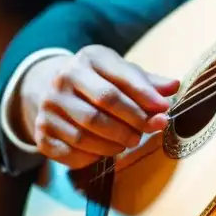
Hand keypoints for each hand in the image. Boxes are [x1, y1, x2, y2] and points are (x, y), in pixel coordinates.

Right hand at [15, 45, 180, 168]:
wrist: (54, 88)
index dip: (145, 97)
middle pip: (102, 107)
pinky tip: (108, 150)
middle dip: (132, 121)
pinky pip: (70, 152)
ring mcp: (48, 107)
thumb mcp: (122, 72)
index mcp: (88, 59)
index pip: (119, 81)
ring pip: (86, 133)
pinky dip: (93, 156)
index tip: (165, 109)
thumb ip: (148, 82)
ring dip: (114, 143)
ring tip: (130, 141)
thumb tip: (174, 86)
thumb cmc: (100, 81)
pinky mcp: (41, 133)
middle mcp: (63, 80)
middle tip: (150, 130)